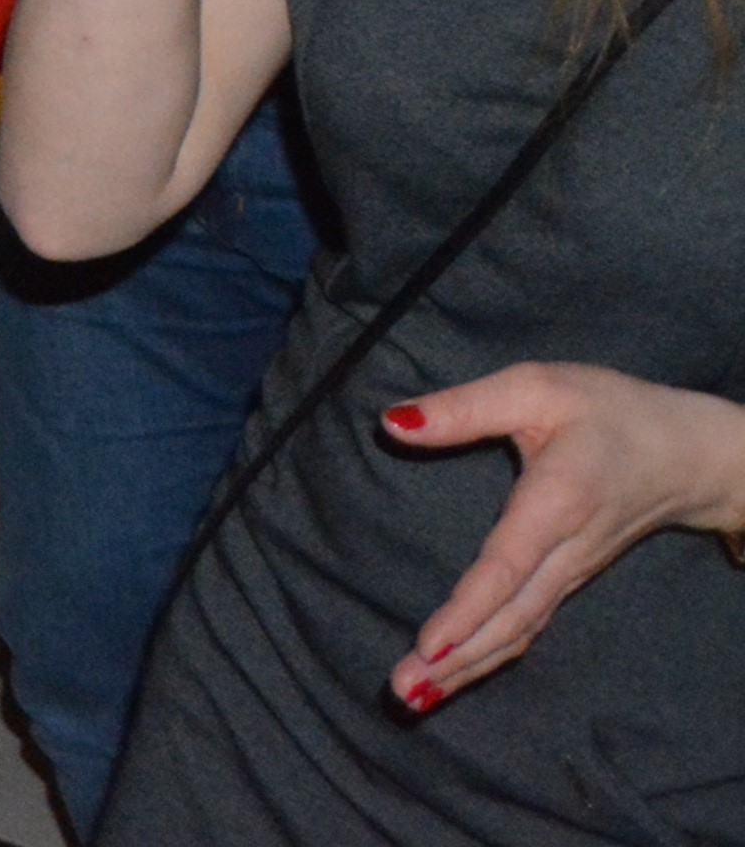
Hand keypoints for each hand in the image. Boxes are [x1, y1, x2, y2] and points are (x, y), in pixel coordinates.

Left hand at [380, 363, 744, 708]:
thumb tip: (393, 424)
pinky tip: (455, 674)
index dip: (469, 610)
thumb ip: (464, 408)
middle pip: (511, 617)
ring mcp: (571, 572)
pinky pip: (527, 623)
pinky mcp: (568, 578)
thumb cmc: (610, 412)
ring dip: (469, 667)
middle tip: (403, 693)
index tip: (430, 646)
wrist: (692, 454)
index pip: (506, 568)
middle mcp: (565, 551)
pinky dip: (491, 654)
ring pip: (519, 629)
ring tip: (416, 698)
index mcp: (555, 503)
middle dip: (458, 660)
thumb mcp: (537, 387)